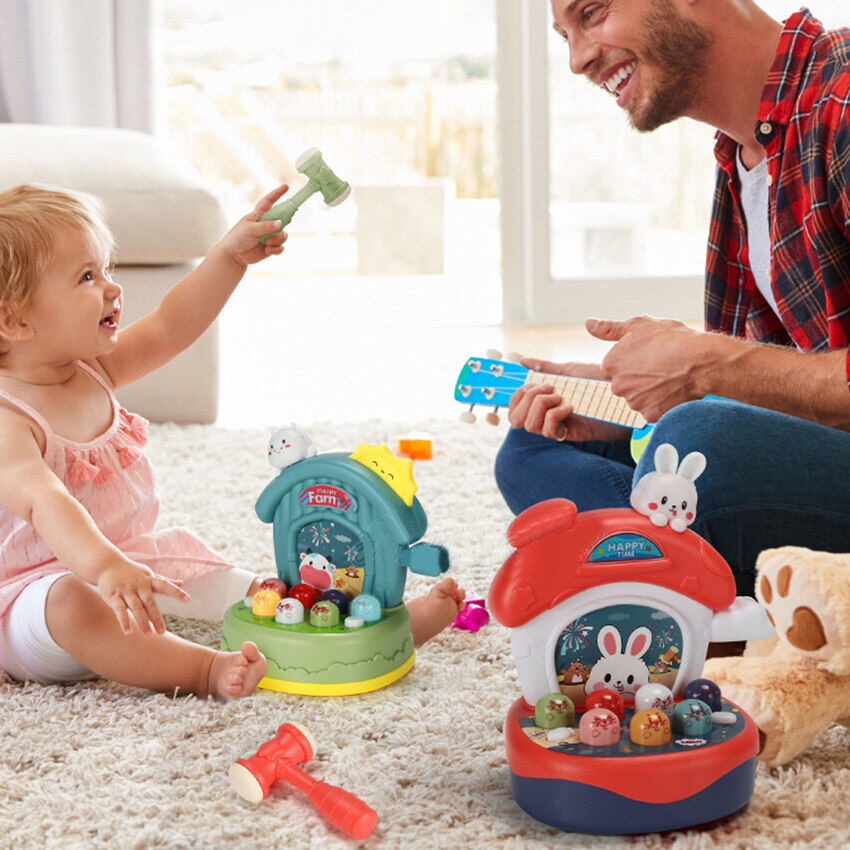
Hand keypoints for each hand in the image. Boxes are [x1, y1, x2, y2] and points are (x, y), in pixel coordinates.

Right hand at [96, 559, 188, 635]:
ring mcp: (126, 590)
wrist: (107, 565)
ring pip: (136, 607)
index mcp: (149, 580)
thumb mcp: (148, 574)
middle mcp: (139, 585)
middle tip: (162, 632)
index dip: (176, 592)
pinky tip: (128, 632)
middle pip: (150, 602)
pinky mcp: (113, 596)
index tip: (187, 599)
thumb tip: (182, 583)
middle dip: (156, 617)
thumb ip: (164, 581)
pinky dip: (124, 621)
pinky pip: (119, 610)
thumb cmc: (132, 572)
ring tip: (149, 634)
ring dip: (142, 622)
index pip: (165, 585)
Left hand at [219, 184, 290, 266]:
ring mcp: (269, 236)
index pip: (268, 201)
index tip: (286, 186)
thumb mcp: (250, 229)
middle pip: (282, 219)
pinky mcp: (270, 247)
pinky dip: (276, 249)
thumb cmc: (237, 238)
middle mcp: (265, 224)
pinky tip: (267, 250)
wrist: (233, 256)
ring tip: (267, 243)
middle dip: (286, 220)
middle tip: (289, 220)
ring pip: (283, 235)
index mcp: (258, 215)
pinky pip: (281, 247)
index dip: (277, 193)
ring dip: (277, 240)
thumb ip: (266, 226)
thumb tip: (281, 223)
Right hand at [507, 358, 630, 441]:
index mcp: (543, 402)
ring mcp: (557, 426)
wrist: (621, 391)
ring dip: (541, 407)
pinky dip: (555, 415)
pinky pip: (549, 431)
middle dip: (527, 400)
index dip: (517, 396)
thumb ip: (545, 367)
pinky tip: (570, 407)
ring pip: (530, 426)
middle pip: (515, 419)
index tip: (533, 384)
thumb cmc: (598, 381)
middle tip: (548, 390)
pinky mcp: (570, 434)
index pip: (514, 407)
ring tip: (560, 398)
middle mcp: (546, 416)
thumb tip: (522, 361)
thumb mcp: (569, 370)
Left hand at [586, 315, 702, 421]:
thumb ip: (610, 328)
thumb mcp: (639, 325)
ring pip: (637, 398)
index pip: (612, 367)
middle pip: (623, 384)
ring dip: (648, 391)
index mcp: (610, 364)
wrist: (702, 361)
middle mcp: (617, 386)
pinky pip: (651, 410)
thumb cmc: (672, 339)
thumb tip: (589, 324)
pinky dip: (660, 403)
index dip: (630, 361)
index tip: (647, 356)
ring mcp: (633, 402)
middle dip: (636, 378)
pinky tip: (672, 390)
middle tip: (659, 366)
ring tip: (668, 377)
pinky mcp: (649, 415)